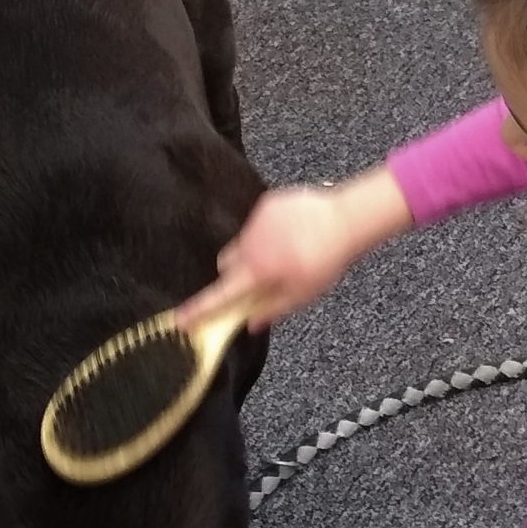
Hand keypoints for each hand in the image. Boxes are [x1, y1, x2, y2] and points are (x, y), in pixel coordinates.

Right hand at [178, 168, 411, 333]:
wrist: (345, 220)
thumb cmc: (326, 260)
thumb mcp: (302, 294)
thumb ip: (272, 309)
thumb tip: (251, 323)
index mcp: (257, 270)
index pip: (220, 295)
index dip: (199, 309)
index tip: (180, 320)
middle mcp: (250, 244)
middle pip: (225, 264)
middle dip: (234, 275)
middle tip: (258, 281)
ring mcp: (256, 221)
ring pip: (242, 243)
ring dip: (252, 254)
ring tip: (284, 255)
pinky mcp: (267, 204)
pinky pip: (257, 224)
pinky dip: (266, 233)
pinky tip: (292, 236)